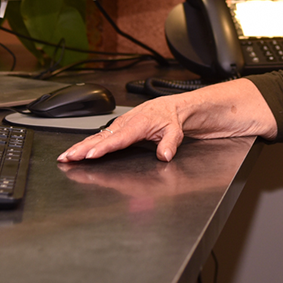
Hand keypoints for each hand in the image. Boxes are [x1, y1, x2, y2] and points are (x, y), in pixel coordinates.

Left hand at [57, 78, 276, 162]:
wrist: (210, 105)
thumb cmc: (181, 120)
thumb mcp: (162, 137)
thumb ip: (150, 150)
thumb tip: (138, 177)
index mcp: (138, 121)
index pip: (110, 135)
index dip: (90, 145)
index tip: (72, 157)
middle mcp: (145, 116)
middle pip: (115, 131)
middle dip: (94, 144)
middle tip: (76, 156)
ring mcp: (160, 118)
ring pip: (135, 128)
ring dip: (116, 140)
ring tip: (97, 152)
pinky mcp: (178, 121)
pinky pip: (173, 132)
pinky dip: (168, 143)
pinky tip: (164, 154)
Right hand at [57, 94, 185, 162]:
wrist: (170, 107)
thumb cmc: (170, 118)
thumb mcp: (175, 131)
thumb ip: (170, 143)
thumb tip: (165, 155)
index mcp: (139, 124)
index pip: (119, 138)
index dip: (104, 148)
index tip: (90, 155)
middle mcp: (126, 123)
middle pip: (101, 138)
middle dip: (83, 148)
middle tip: (67, 158)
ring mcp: (119, 125)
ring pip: (97, 137)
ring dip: (80, 146)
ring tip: (65, 157)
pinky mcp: (116, 127)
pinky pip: (99, 136)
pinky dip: (86, 143)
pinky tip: (76, 151)